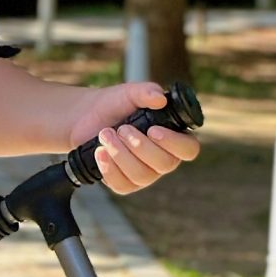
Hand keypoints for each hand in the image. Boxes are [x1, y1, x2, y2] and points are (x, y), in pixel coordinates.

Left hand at [67, 80, 200, 195]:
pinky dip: (109, 168)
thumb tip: (160, 99)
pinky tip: (100, 152)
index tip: (153, 130)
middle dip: (140, 146)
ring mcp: (145, 174)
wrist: (87, 116)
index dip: (174, 143)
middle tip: (122, 128)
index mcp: (173, 136)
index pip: (189, 149)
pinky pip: (122, 185)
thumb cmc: (115, 104)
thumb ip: (146, 91)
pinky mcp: (124, 184)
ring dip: (121, 154)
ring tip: (105, 134)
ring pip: (142, 175)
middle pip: (165, 164)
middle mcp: (163, 158)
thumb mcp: (130, 93)